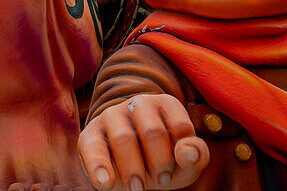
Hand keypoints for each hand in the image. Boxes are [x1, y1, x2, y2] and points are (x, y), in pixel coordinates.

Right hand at [79, 94, 208, 189]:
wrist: (131, 169)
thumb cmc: (163, 161)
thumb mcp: (185, 162)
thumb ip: (196, 155)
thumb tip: (187, 153)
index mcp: (165, 104)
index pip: (180, 127)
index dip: (181, 156)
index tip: (176, 170)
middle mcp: (138, 103)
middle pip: (152, 132)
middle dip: (159, 164)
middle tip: (161, 181)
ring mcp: (112, 115)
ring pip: (124, 139)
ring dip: (134, 170)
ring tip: (138, 188)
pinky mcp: (90, 133)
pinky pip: (92, 148)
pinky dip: (99, 168)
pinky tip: (106, 185)